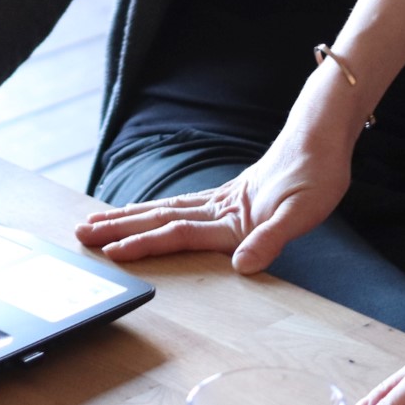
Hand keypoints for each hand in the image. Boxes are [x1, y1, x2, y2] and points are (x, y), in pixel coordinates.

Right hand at [72, 127, 350, 273]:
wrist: (322, 138)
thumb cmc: (316, 177)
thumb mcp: (301, 214)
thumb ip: (271, 240)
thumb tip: (244, 266)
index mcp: (231, 217)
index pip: (178, 233)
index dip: (145, 244)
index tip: (112, 252)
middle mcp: (219, 206)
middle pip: (159, 218)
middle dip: (119, 228)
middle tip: (82, 234)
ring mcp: (221, 199)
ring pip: (165, 209)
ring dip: (130, 217)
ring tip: (99, 221)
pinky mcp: (230, 195)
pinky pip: (181, 205)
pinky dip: (156, 209)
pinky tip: (148, 212)